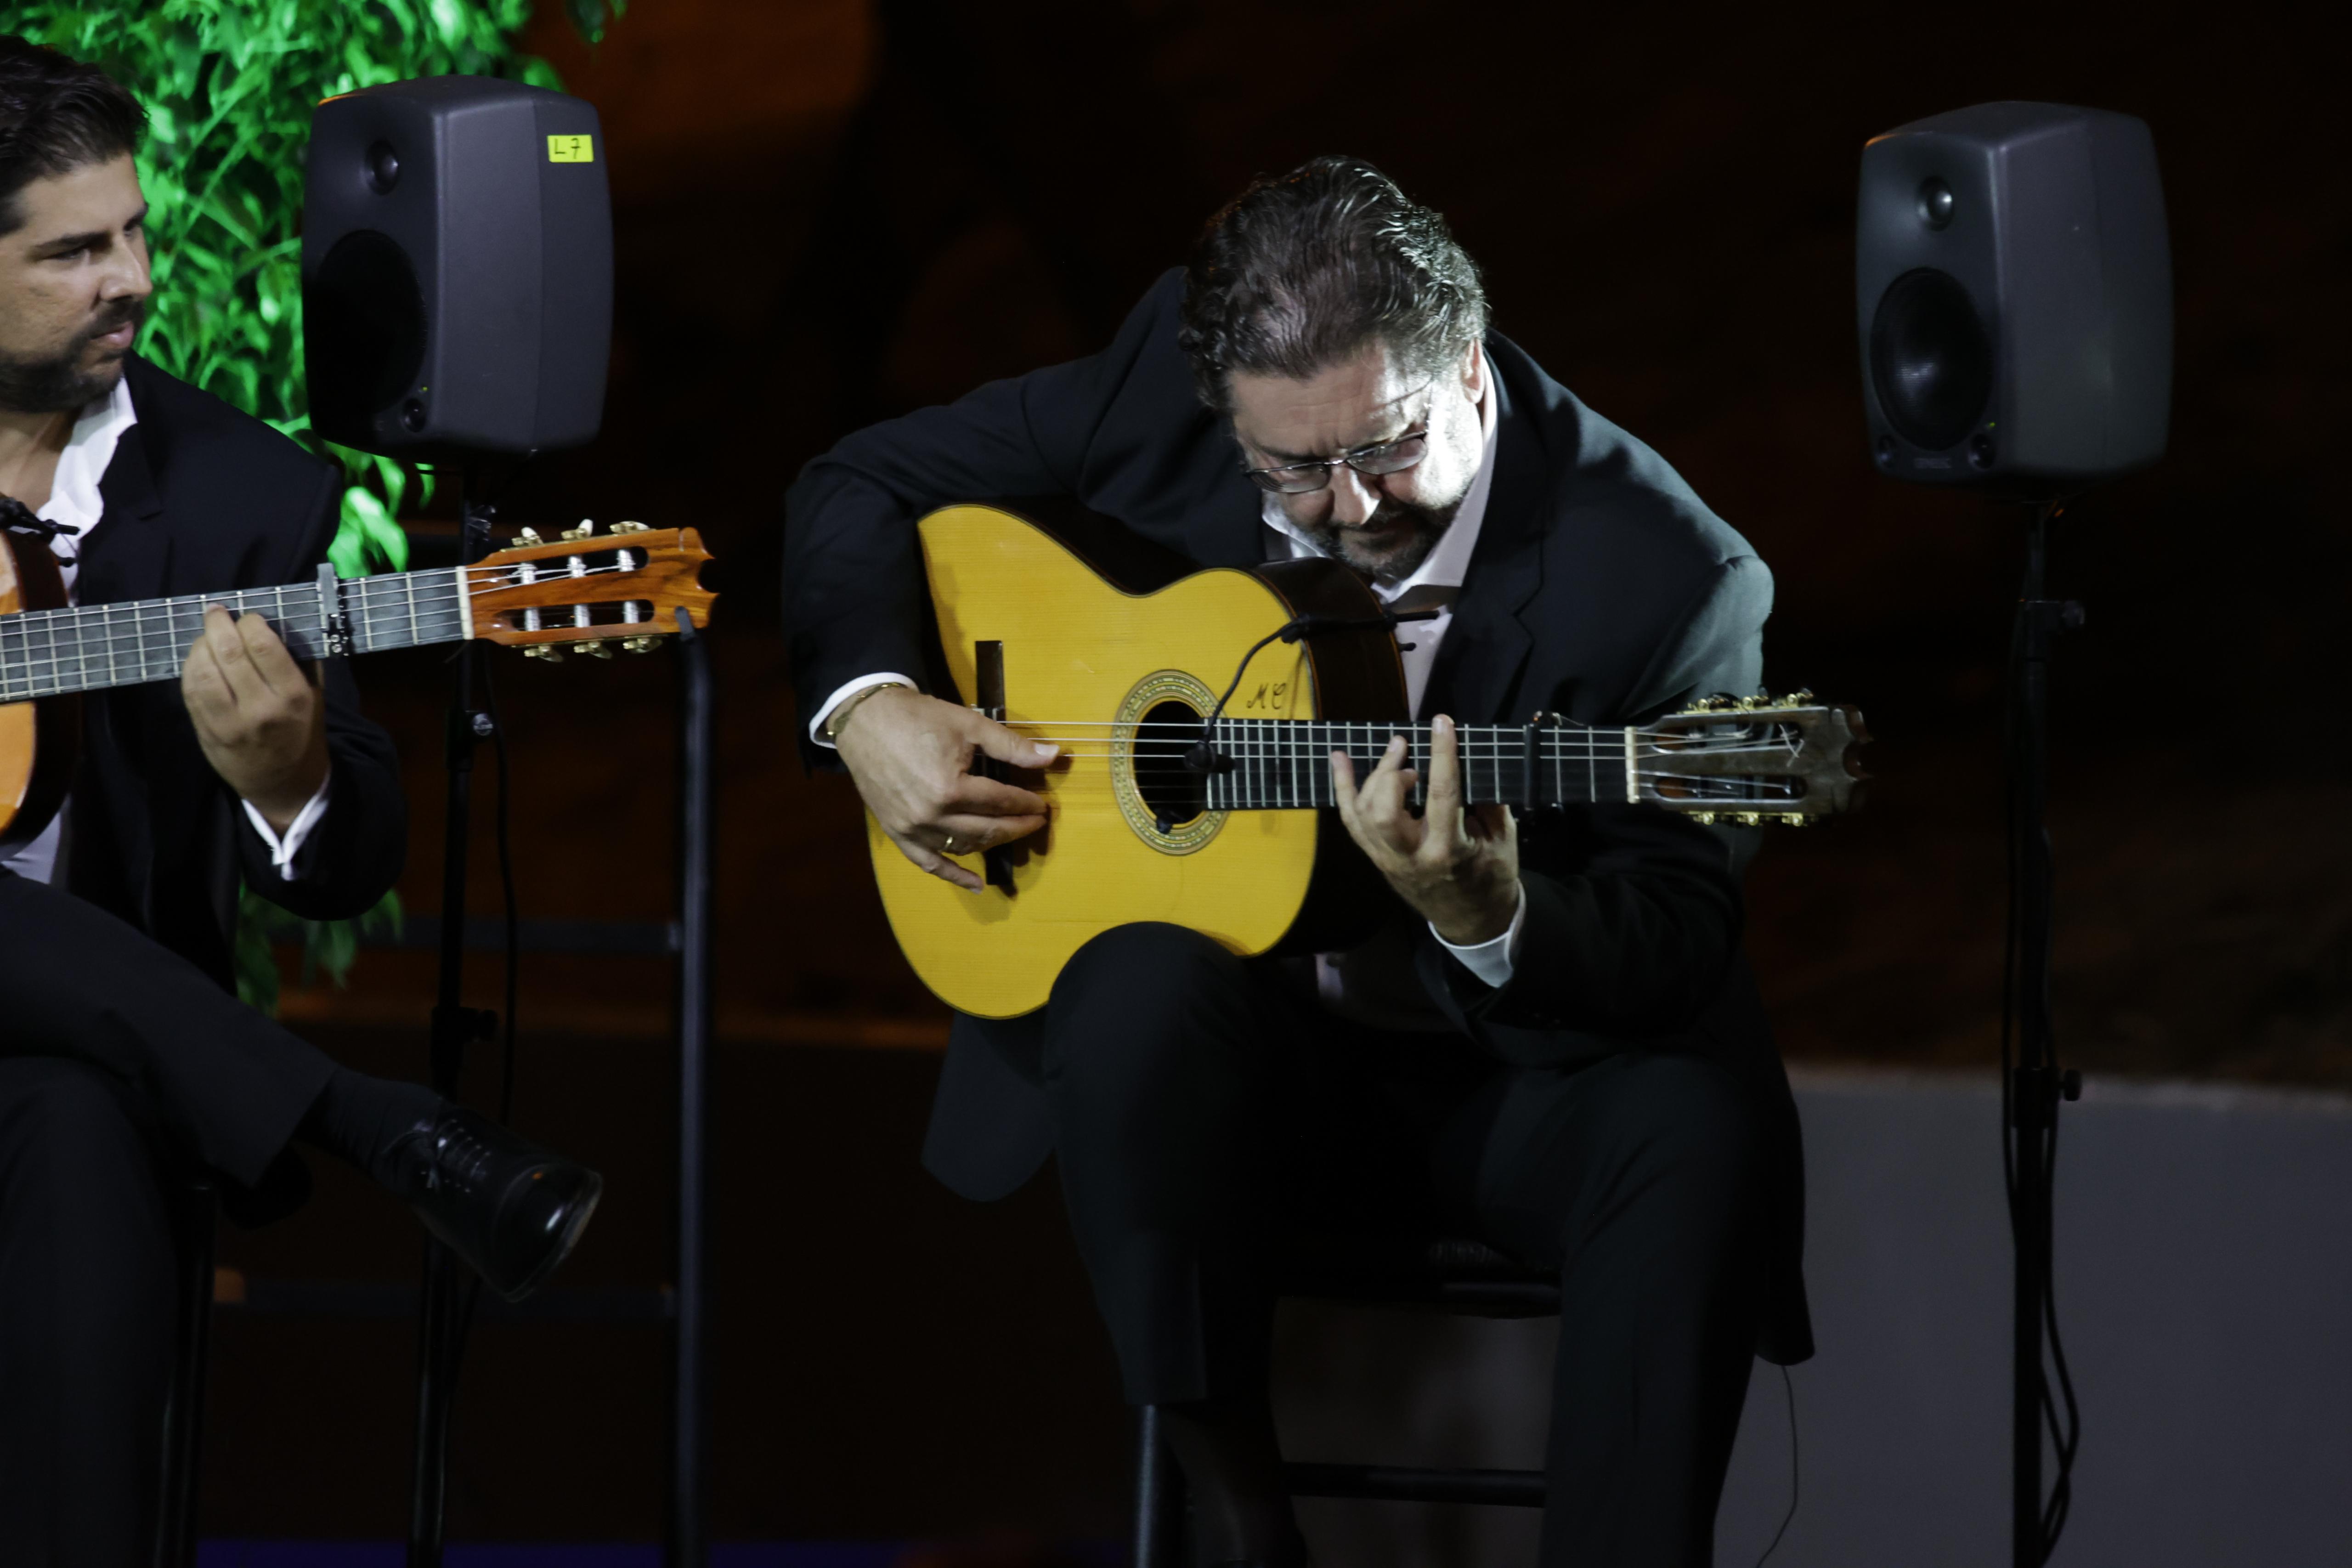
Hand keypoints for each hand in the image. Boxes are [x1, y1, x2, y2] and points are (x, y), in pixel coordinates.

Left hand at [182, 606, 329, 834]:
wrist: (282, 782)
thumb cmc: (301, 733)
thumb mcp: (314, 698)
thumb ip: (300, 662)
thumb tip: (276, 623)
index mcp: (292, 696)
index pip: (263, 645)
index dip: (250, 622)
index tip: (248, 617)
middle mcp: (260, 708)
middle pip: (229, 652)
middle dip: (218, 624)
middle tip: (216, 612)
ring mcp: (229, 722)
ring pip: (204, 669)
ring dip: (201, 644)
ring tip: (207, 635)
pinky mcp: (207, 731)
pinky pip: (190, 689)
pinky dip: (190, 667)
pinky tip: (198, 657)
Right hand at [833, 685, 1058, 891]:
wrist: (865, 719)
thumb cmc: (918, 717)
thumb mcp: (969, 725)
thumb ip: (1011, 745)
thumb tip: (1052, 755)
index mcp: (951, 788)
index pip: (1001, 802)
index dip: (1026, 803)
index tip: (1042, 804)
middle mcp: (932, 816)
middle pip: (987, 829)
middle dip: (1017, 826)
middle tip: (1037, 821)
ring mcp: (912, 829)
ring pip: (963, 847)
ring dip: (992, 843)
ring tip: (1011, 833)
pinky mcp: (897, 833)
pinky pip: (928, 863)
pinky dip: (954, 876)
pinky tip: (977, 884)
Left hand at [1330, 714, 1518, 944]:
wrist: (1470, 921)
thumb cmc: (1491, 877)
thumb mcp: (1502, 839)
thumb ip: (1487, 801)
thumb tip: (1470, 759)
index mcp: (1449, 851)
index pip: (1443, 795)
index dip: (1442, 755)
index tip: (1442, 723)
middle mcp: (1411, 856)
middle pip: (1384, 809)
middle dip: (1392, 771)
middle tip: (1408, 750)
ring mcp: (1387, 859)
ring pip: (1363, 813)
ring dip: (1373, 776)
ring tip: (1396, 752)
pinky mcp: (1375, 858)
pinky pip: (1351, 821)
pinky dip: (1343, 788)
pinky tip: (1340, 759)